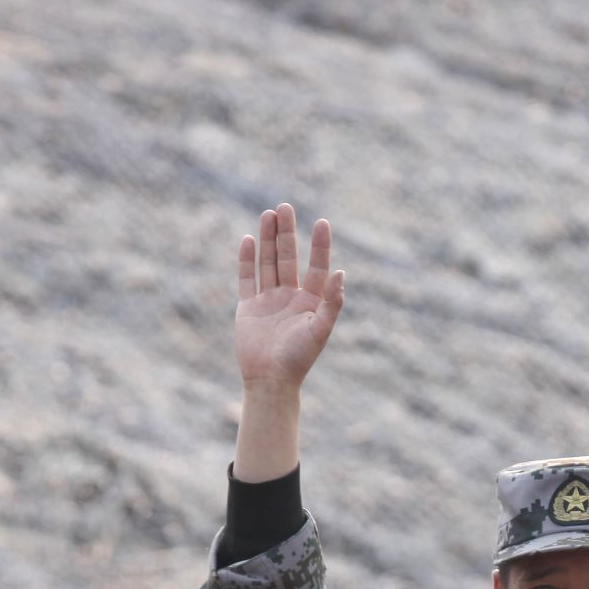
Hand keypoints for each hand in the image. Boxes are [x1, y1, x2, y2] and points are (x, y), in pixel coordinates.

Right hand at [234, 202, 344, 392]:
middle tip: (285, 207)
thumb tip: (341, 272)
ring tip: (269, 214)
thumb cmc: (299, 359)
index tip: (322, 222)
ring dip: (268, 239)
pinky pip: (247, 278)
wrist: (270, 381)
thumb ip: (333, 302)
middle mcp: (290, 297)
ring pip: (268, 263)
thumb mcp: (320, 330)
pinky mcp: (248, 307)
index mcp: (311, 302)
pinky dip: (247, 259)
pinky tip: (250, 239)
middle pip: (288, 258)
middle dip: (287, 233)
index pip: (317, 267)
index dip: (320, 245)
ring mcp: (268, 300)